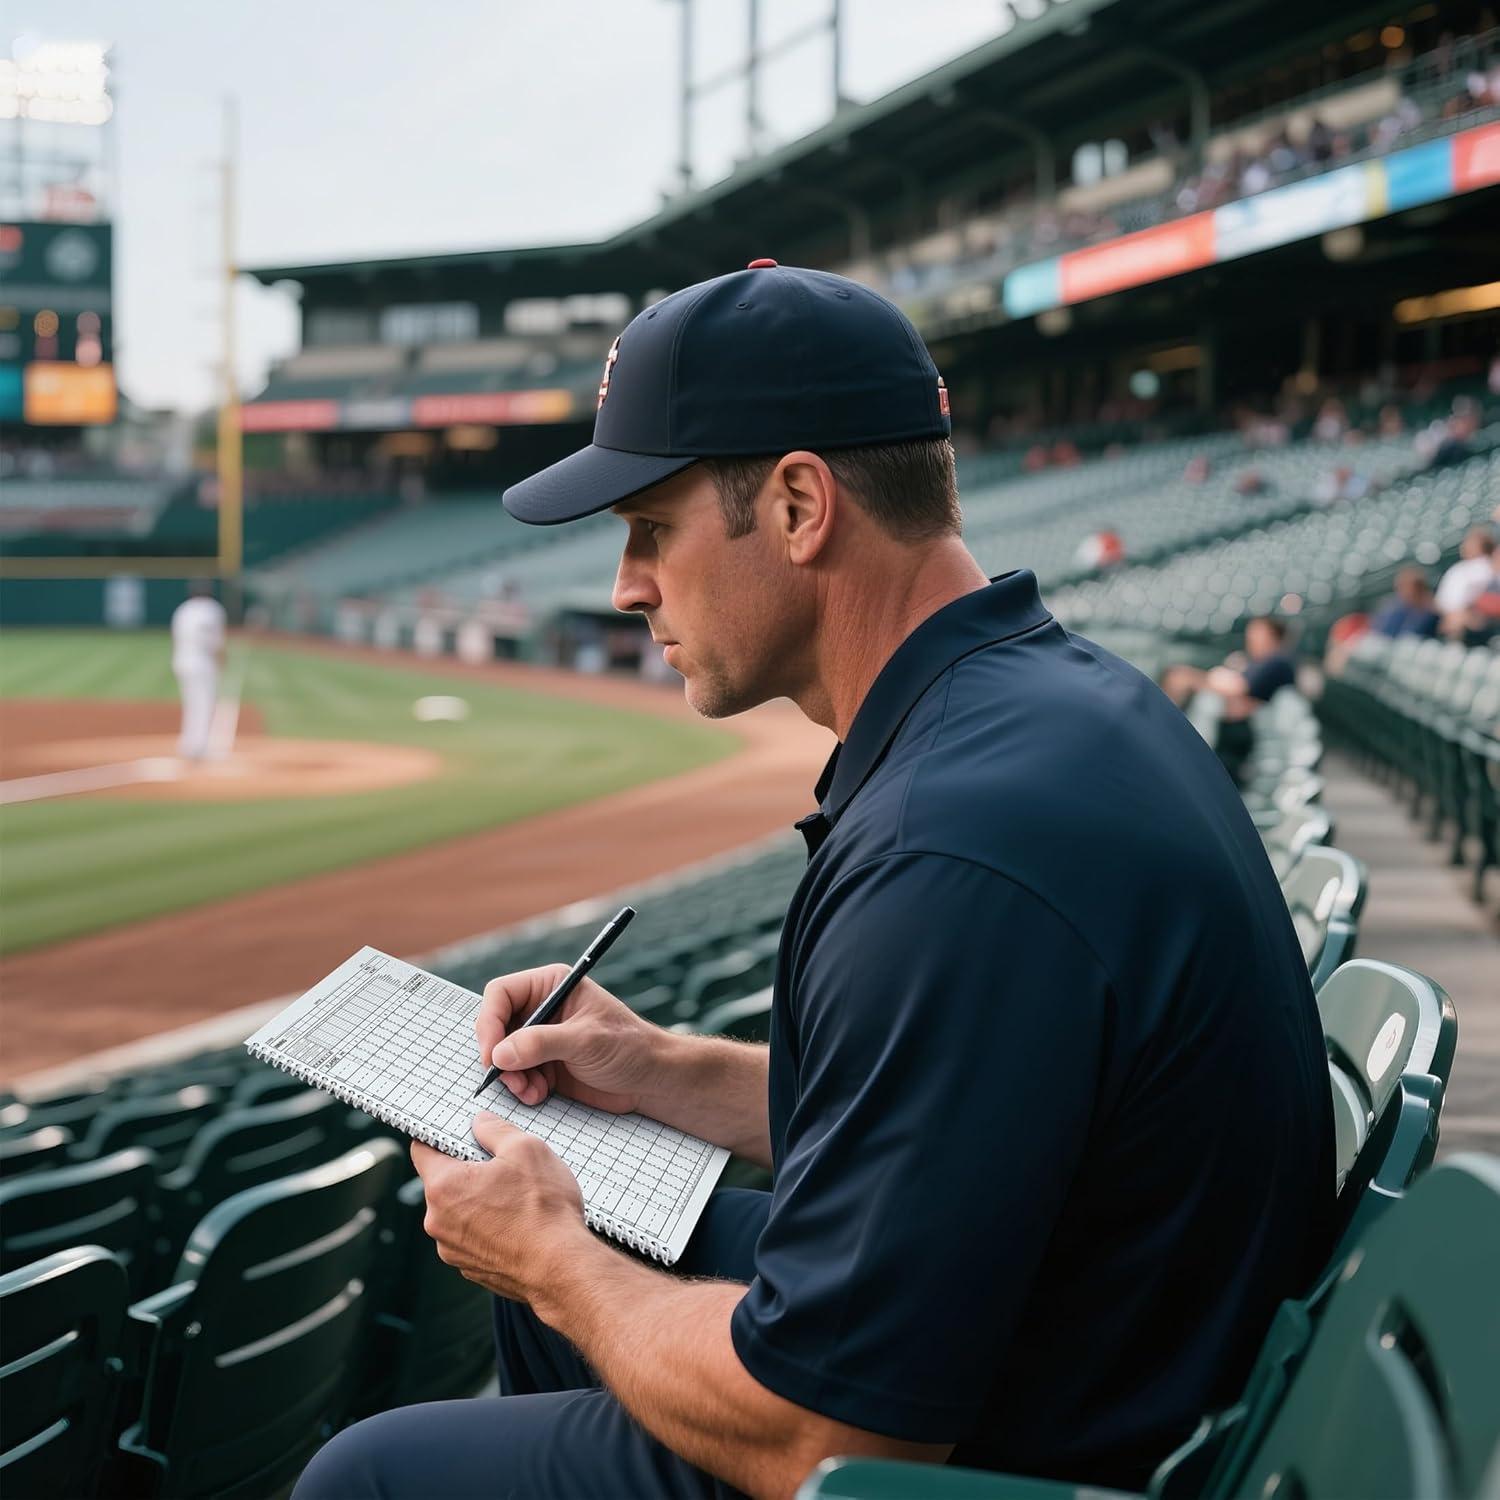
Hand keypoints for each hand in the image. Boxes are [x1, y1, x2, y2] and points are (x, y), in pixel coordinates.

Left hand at [411, 1112, 586, 1300]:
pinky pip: (473, 1238)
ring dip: (479, 1202)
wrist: (562, 1268)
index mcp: (444, 1187)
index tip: (458, 1134)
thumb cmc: (544, 1210)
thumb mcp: (526, 1148)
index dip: (440, 1136)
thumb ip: (496, 1130)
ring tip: (516, 1199)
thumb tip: (481, 1123)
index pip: (422, 1150)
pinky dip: (489, 1228)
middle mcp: (438, 1222)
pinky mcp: (471, 1269)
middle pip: (443, 1183)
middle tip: (502, 1167)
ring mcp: (453, 1250)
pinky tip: (518, 1224)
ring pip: (459, 1213)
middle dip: (468, 1172)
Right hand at [476, 964, 667, 1113]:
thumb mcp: (586, 1040)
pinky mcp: (543, 1064)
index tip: (491, 1055)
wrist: (651, 1080)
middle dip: (499, 1056)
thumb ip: (541, 1043)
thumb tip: (499, 1054)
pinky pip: (515, 1074)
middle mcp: (541, 1008)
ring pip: (502, 1055)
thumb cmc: (629, 1047)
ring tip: (531, 1091)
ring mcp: (540, 1038)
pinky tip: (539, 1094)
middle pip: (495, 1026)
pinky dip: (521, 1087)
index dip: (489, 1022)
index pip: (501, 994)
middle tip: (511, 1080)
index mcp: (551, 985)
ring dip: (510, 1077)